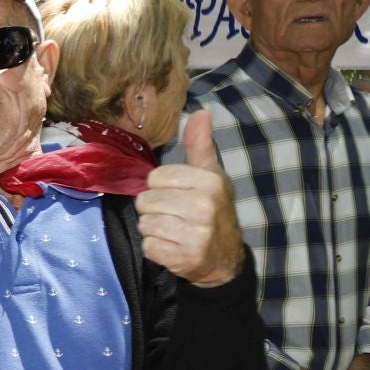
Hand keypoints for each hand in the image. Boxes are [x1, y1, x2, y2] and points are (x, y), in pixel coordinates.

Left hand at [137, 112, 243, 288]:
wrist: (224, 257)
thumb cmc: (212, 209)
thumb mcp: (210, 175)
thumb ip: (200, 145)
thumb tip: (201, 112)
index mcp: (209, 182)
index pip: (155, 178)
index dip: (159, 187)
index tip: (176, 194)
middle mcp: (205, 206)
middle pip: (145, 201)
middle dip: (154, 209)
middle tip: (174, 215)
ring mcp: (197, 234)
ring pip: (145, 224)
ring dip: (153, 229)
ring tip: (173, 230)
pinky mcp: (185, 258)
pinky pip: (149, 246)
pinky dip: (156, 248)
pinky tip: (173, 247)